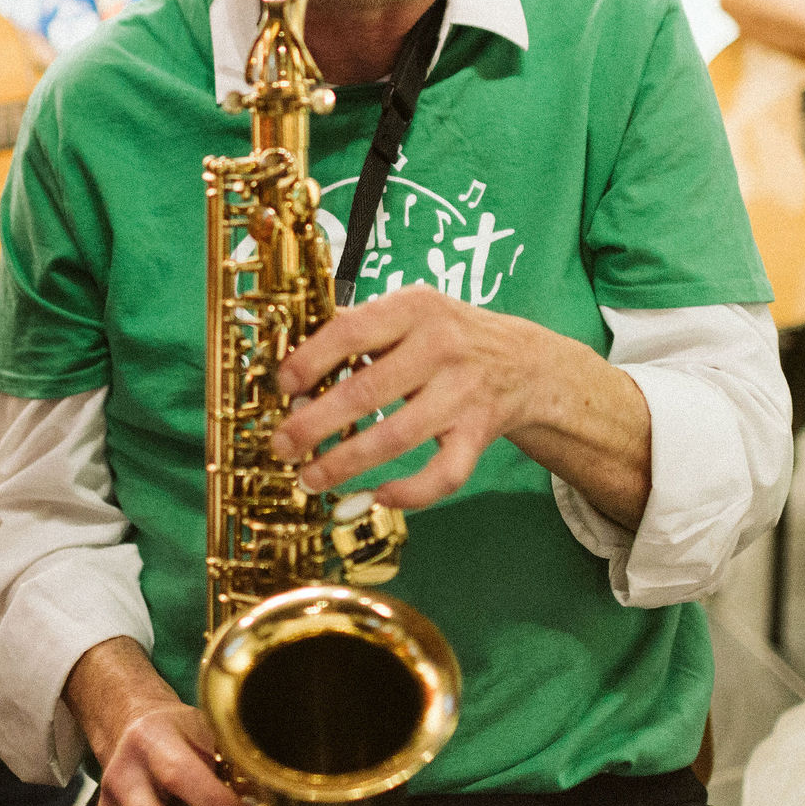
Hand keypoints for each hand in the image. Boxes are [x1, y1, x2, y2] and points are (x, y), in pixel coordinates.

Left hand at [270, 285, 558, 509]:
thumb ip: (358, 329)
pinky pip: (445, 473)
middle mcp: (441, 347)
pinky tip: (378, 497)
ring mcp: (463, 393)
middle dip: (315, 424)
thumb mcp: (408, 312)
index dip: (311, 360)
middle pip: (367, 392)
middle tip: (282, 446)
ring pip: (398, 437)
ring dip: (346, 463)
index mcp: (415, 308)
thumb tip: (291, 365)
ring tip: (310, 479)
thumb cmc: (445, 335)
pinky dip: (410, 492)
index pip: (352, 332)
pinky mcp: (479, 433)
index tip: (283, 386)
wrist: (522, 361)